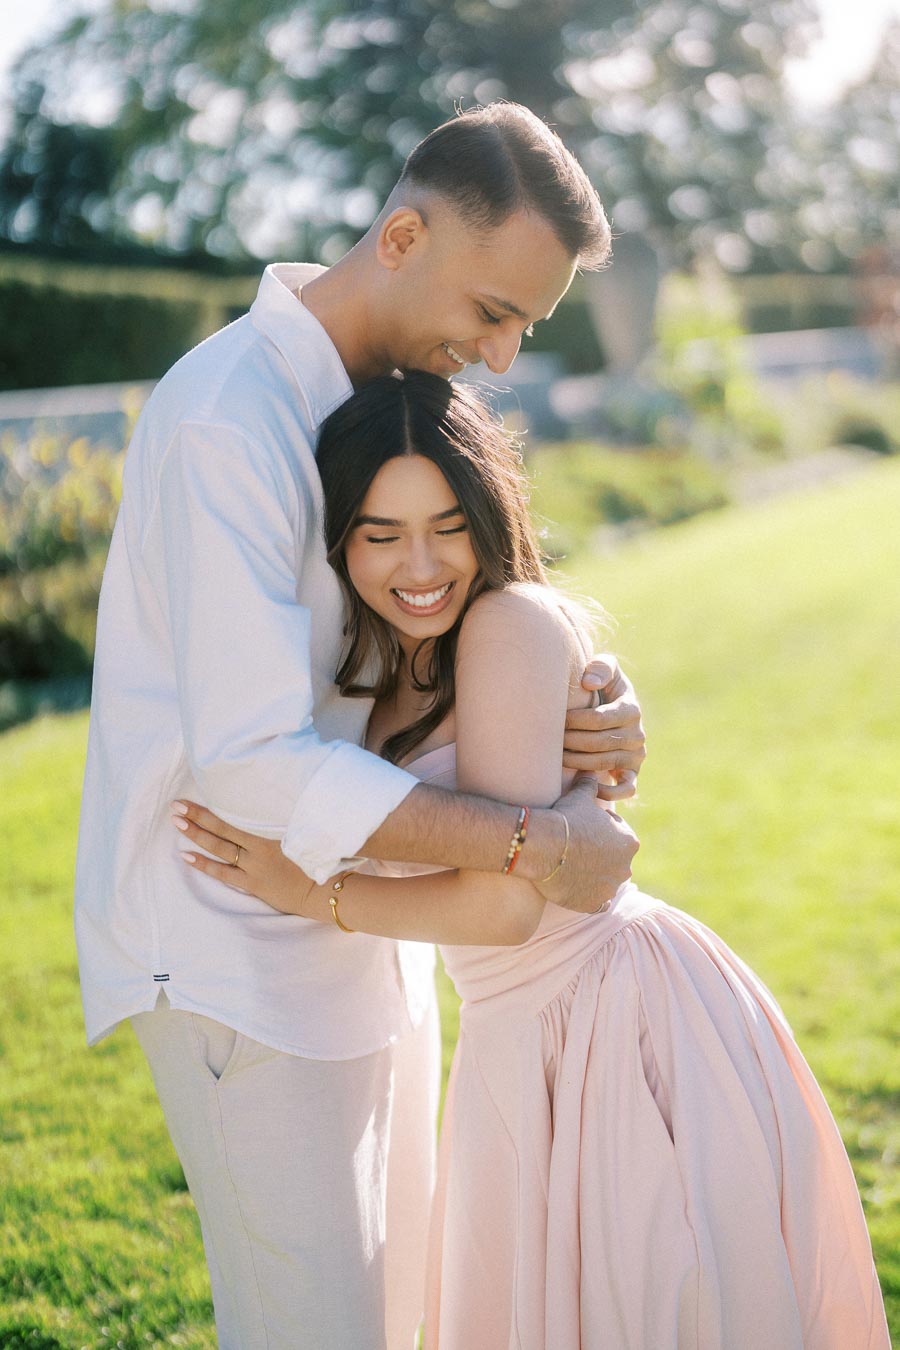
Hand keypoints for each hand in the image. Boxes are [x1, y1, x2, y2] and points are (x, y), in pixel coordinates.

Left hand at [170, 801, 315, 914]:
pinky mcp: (253, 883)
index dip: (215, 803)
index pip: (237, 812)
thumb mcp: (305, 828)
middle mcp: (259, 846)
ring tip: (177, 824)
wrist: (325, 890)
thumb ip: (286, 814)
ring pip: (219, 847)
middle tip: (176, 805)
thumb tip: (270, 796)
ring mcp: (254, 866)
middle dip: (197, 815)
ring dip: (196, 835)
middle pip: (222, 827)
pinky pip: (223, 873)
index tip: (198, 790)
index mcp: (271, 830)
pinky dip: (204, 865)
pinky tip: (186, 857)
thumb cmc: (319, 855)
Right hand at [535, 774, 638, 912]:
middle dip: (600, 855)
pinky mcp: (593, 904)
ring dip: (595, 877)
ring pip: (606, 882)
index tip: (583, 828)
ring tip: (573, 868)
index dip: (600, 830)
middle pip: (614, 860)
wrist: (544, 845)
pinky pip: (596, 903)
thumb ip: (590, 783)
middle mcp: (625, 867)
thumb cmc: (565, 817)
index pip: (618, 835)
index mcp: (629, 841)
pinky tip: (576, 888)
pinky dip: (589, 897)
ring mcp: (610, 888)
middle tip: (576, 848)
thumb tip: (591, 771)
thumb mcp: (580, 795)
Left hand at [563, 654, 645, 799]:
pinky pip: (626, 789)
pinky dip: (608, 792)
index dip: (574, 721)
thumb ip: (602, 667)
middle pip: (597, 743)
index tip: (557, 720)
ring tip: (557, 757)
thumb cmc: (603, 687)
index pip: (598, 719)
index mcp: (631, 708)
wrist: (613, 709)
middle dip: (570, 742)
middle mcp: (637, 734)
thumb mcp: (605, 669)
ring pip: (603, 763)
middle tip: (551, 741)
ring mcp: (636, 755)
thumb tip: (589, 683)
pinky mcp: (633, 773)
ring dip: (576, 762)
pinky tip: (588, 787)